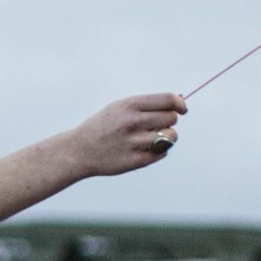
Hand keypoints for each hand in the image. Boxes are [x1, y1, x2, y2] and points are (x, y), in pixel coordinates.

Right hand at [58, 92, 187, 179]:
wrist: (78, 151)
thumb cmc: (104, 126)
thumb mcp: (120, 107)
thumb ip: (147, 105)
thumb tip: (179, 104)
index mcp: (129, 106)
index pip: (168, 100)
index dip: (180, 104)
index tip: (182, 109)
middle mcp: (131, 123)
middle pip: (171, 118)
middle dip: (168, 121)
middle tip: (155, 125)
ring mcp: (133, 143)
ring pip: (171, 136)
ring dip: (166, 137)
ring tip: (152, 138)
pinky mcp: (135, 161)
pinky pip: (162, 153)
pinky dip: (158, 151)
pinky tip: (143, 149)